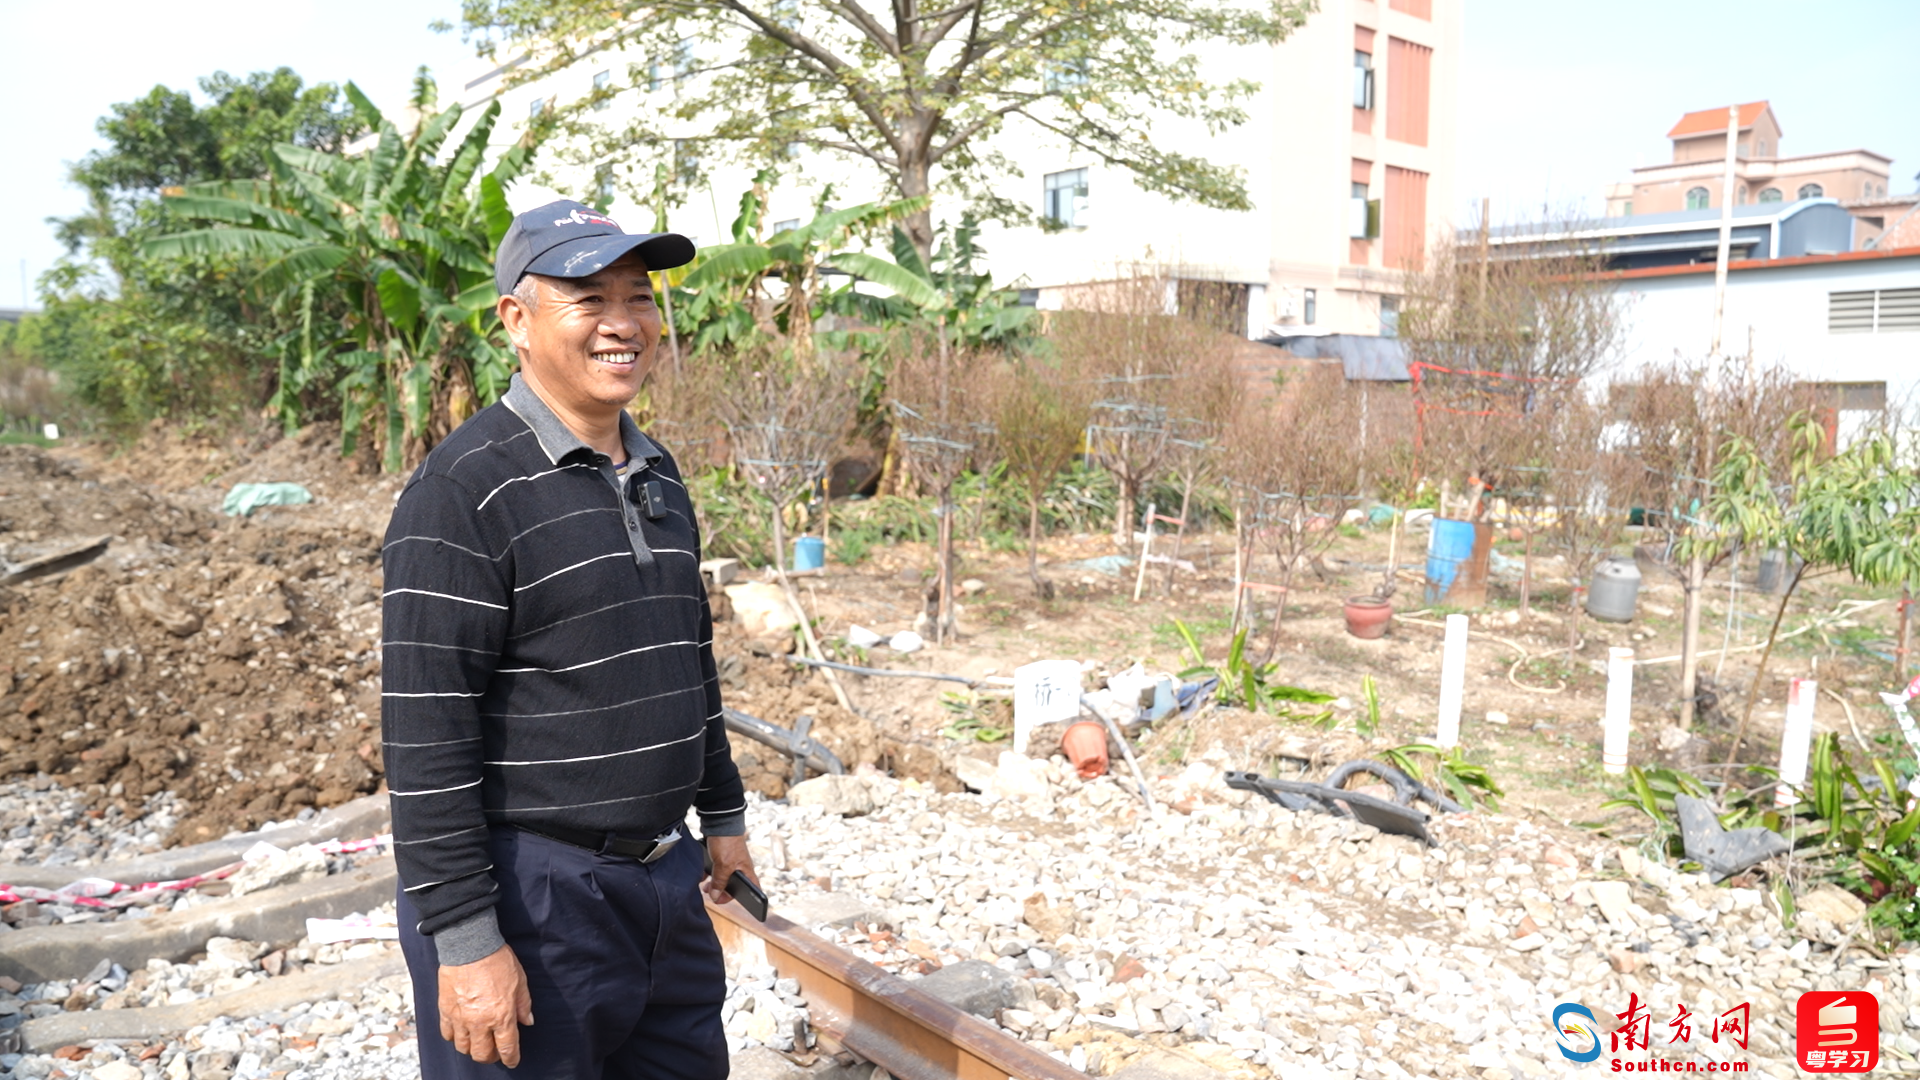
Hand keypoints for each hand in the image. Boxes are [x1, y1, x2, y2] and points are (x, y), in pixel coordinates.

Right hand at [438, 944, 533, 1067]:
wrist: (470, 946)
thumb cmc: (498, 960)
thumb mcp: (520, 981)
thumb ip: (523, 1005)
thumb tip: (527, 1021)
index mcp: (502, 1016)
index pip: (507, 1048)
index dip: (511, 1058)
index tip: (512, 1061)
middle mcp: (480, 1022)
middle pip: (482, 1054)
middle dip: (490, 1057)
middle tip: (495, 1052)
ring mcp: (461, 1018)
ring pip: (463, 1048)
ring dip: (472, 1049)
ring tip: (478, 1042)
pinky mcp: (445, 1011)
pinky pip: (447, 1034)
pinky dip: (454, 1037)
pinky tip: (461, 1032)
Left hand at [704, 833, 759, 905]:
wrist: (720, 823)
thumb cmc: (727, 843)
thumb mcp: (724, 866)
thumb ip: (720, 882)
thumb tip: (716, 897)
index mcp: (747, 872)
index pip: (753, 890)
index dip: (747, 900)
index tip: (730, 903)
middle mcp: (740, 869)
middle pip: (734, 887)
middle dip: (722, 893)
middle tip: (711, 895)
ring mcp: (731, 863)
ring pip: (723, 880)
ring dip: (714, 885)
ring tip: (704, 887)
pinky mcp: (721, 858)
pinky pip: (716, 871)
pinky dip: (709, 876)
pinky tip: (701, 877)